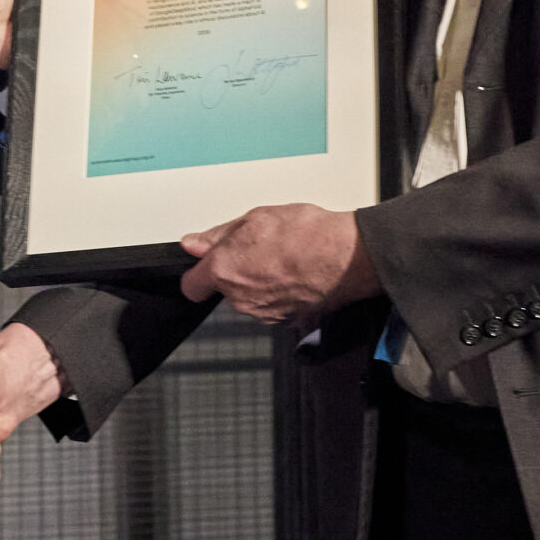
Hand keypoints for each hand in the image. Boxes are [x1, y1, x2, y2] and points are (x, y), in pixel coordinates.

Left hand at [179, 202, 381, 324]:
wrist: (347, 257)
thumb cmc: (307, 234)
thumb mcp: (255, 218)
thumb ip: (219, 235)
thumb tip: (195, 243)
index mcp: (225, 271)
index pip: (191, 285)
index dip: (197, 274)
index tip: (204, 265)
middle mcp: (241, 298)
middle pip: (226, 289)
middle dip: (236, 271)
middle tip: (258, 248)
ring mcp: (265, 313)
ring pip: (250, 298)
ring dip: (259, 282)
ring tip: (282, 257)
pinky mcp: (287, 321)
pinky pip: (274, 306)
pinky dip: (280, 293)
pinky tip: (295, 272)